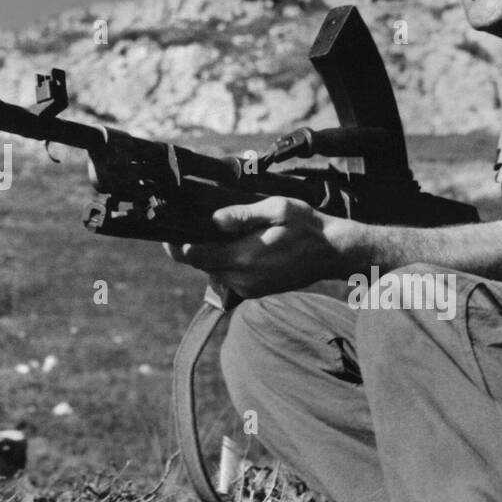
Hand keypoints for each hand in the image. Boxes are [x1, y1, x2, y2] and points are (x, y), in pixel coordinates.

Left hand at [163, 197, 350, 297]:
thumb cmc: (308, 227)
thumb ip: (244, 215)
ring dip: (212, 254)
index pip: (193, 255)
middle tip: (195, 222)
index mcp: (244, 258)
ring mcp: (249, 288)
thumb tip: (215, 219)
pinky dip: (227, 261)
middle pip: (200, 263)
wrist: (333, 253)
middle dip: (195, 245)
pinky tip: (239, 244)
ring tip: (222, 232)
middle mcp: (242, 278)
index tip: (169, 229)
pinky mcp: (255, 291)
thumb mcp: (278, 209)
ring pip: (214, 271)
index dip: (176, 243)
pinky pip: (229, 276)